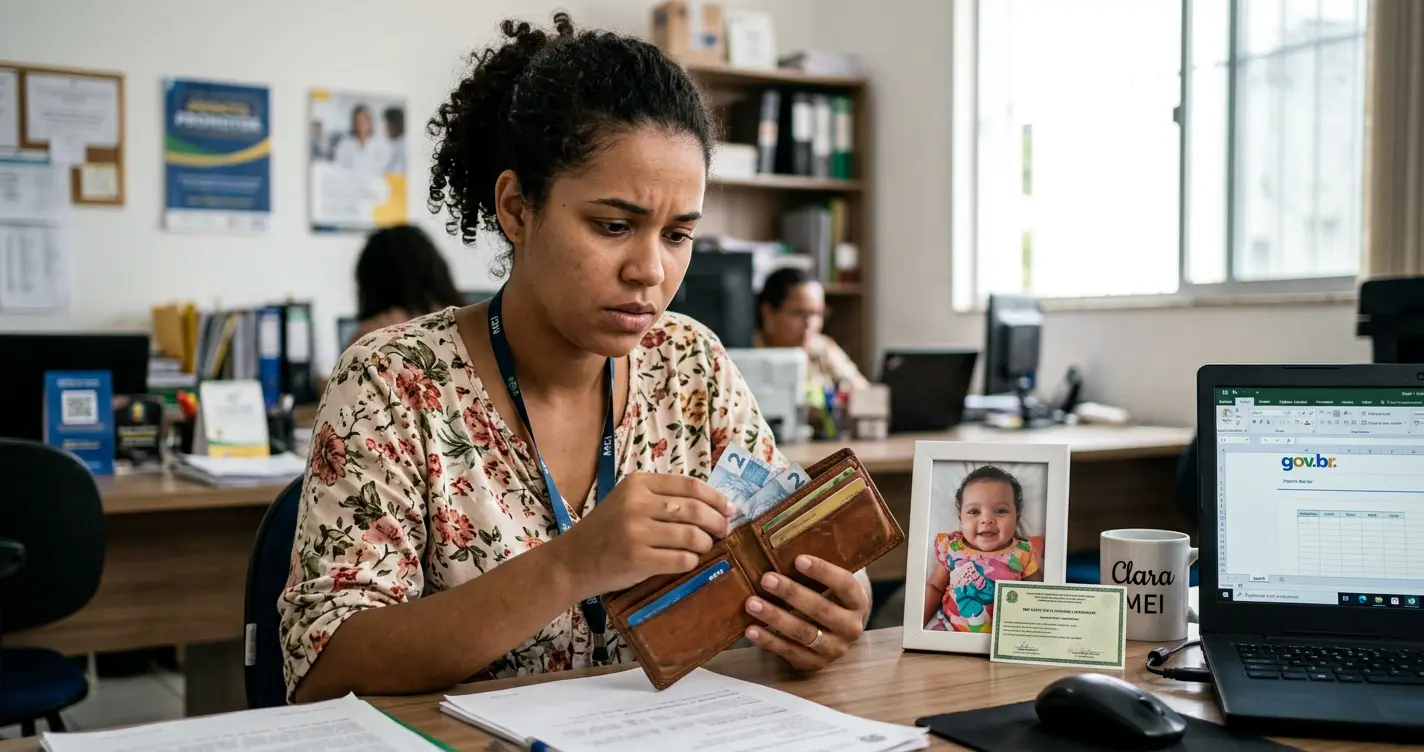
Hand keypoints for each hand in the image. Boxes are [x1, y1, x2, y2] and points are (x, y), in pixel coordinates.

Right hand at [554, 472, 733, 596]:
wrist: (572, 561)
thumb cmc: (606, 531)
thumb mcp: (628, 502)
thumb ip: (662, 499)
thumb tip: (712, 506)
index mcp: (638, 484)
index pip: (690, 486)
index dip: (716, 498)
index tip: (729, 509)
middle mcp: (637, 504)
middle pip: (695, 510)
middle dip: (717, 522)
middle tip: (724, 532)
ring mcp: (636, 532)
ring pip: (692, 535)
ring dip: (706, 544)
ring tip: (704, 548)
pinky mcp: (637, 559)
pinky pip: (681, 560)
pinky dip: (692, 561)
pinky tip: (689, 562)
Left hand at [743, 555, 868, 671]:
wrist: (836, 633)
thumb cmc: (828, 598)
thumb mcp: (831, 585)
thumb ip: (817, 571)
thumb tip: (783, 548)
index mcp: (857, 602)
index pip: (845, 584)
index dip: (823, 572)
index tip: (798, 559)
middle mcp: (850, 627)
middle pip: (821, 609)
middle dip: (791, 593)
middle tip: (766, 579)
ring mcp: (833, 649)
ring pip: (803, 632)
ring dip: (775, 617)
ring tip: (752, 603)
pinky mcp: (814, 663)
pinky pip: (789, 652)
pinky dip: (768, 641)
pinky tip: (751, 629)